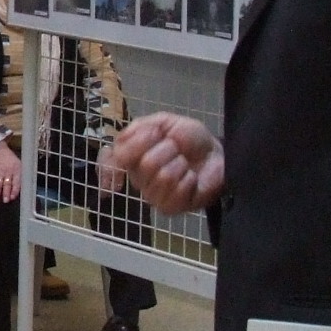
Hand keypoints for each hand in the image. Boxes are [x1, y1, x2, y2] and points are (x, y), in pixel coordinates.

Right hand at [0, 143, 22, 202]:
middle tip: (6, 200)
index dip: (15, 190)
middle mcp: (8, 172)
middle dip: (6, 192)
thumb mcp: (20, 165)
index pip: (16, 181)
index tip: (13, 197)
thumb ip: (21, 176)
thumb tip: (25, 189)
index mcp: (17, 170)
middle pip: (7, 183)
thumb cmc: (12, 160)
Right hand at [100, 114, 223, 215]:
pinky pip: (176, 191)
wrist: (217, 154)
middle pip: (145, 163)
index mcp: (132, 157)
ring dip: (180, 164)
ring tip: (185, 163)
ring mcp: (153, 195)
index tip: (139, 147)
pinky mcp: (169, 208)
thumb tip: (119, 142)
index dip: (123, 153)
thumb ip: (140, 126)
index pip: (113, 160)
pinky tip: (191, 178)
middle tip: (176, 148)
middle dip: (168, 149)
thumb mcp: (165, 122)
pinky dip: (189, 179)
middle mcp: (138, 178)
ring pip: (163, 176)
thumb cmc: (190, 139)